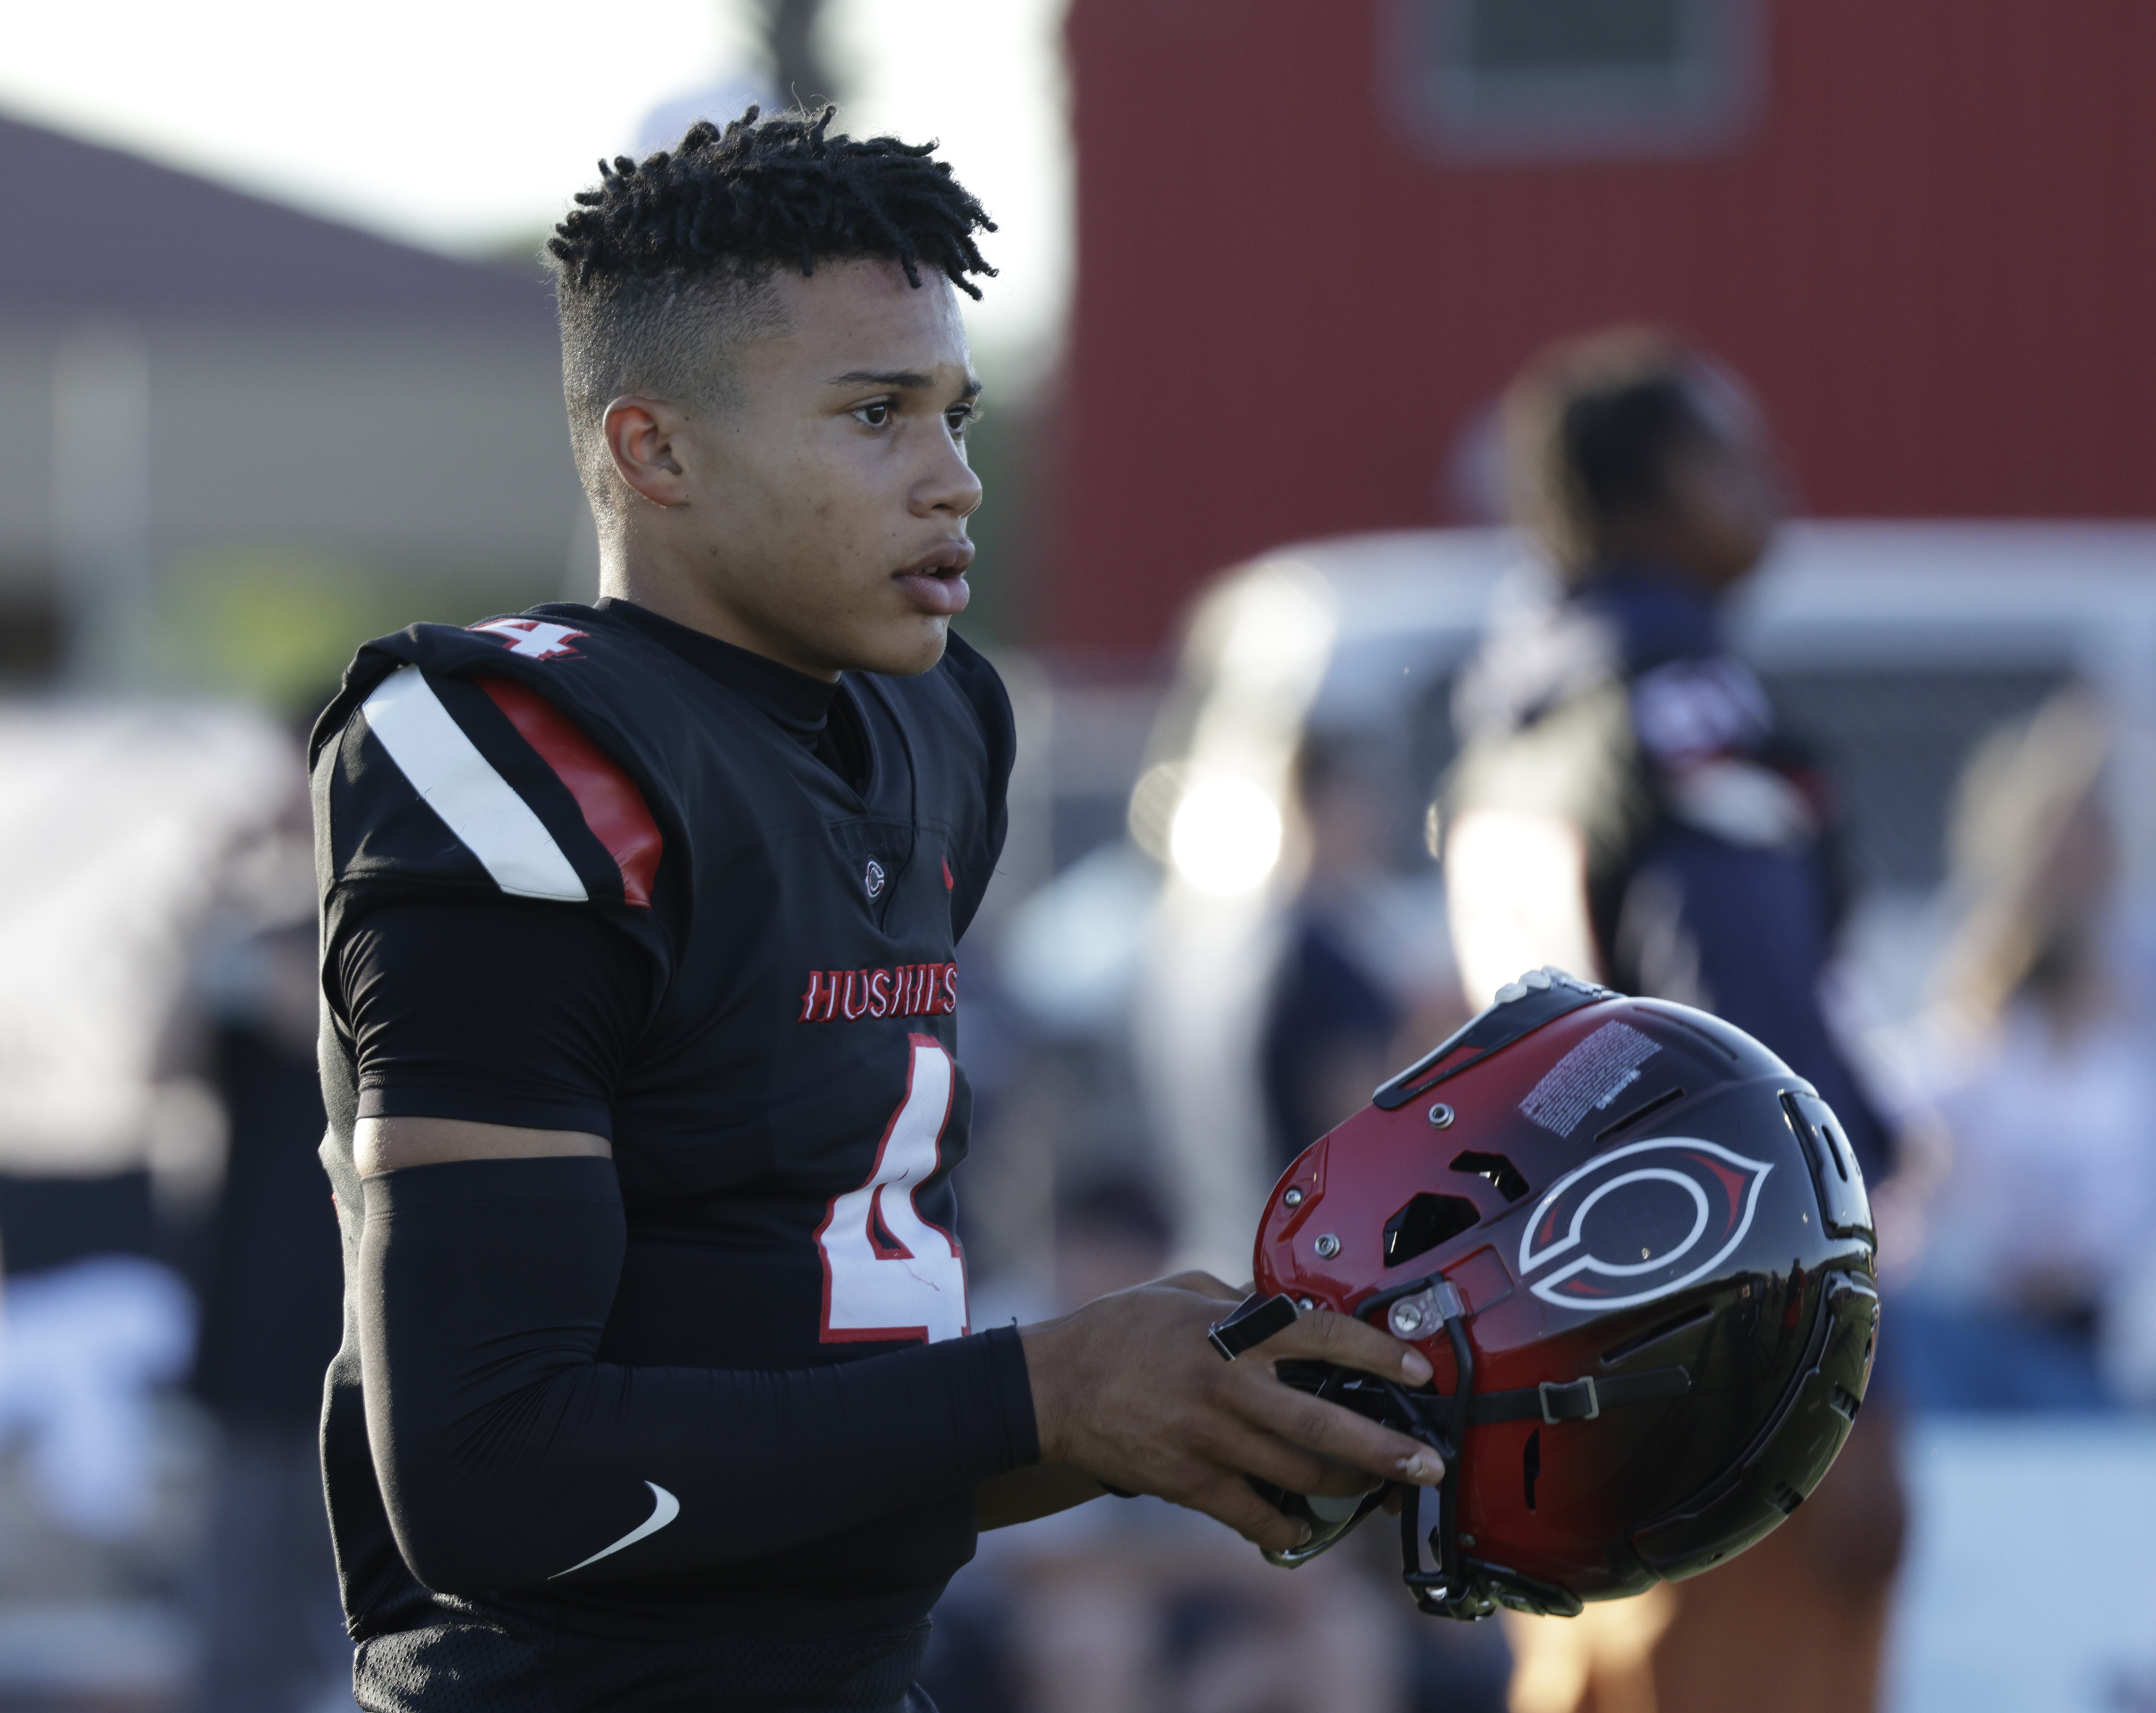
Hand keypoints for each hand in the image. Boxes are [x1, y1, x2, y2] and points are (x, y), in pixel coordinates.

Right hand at [1019, 1271, 1442, 1553]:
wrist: (1052, 1388)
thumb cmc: (1117, 1332)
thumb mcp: (1180, 1290)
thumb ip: (1239, 1297)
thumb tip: (1286, 1301)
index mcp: (1232, 1332)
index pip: (1323, 1335)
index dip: (1378, 1353)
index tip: (1417, 1370)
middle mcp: (1228, 1386)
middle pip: (1324, 1423)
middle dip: (1386, 1449)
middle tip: (1428, 1463)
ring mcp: (1210, 1439)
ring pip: (1299, 1475)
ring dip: (1346, 1488)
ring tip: (1374, 1489)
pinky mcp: (1189, 1482)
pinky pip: (1255, 1515)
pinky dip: (1288, 1526)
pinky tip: (1305, 1525)